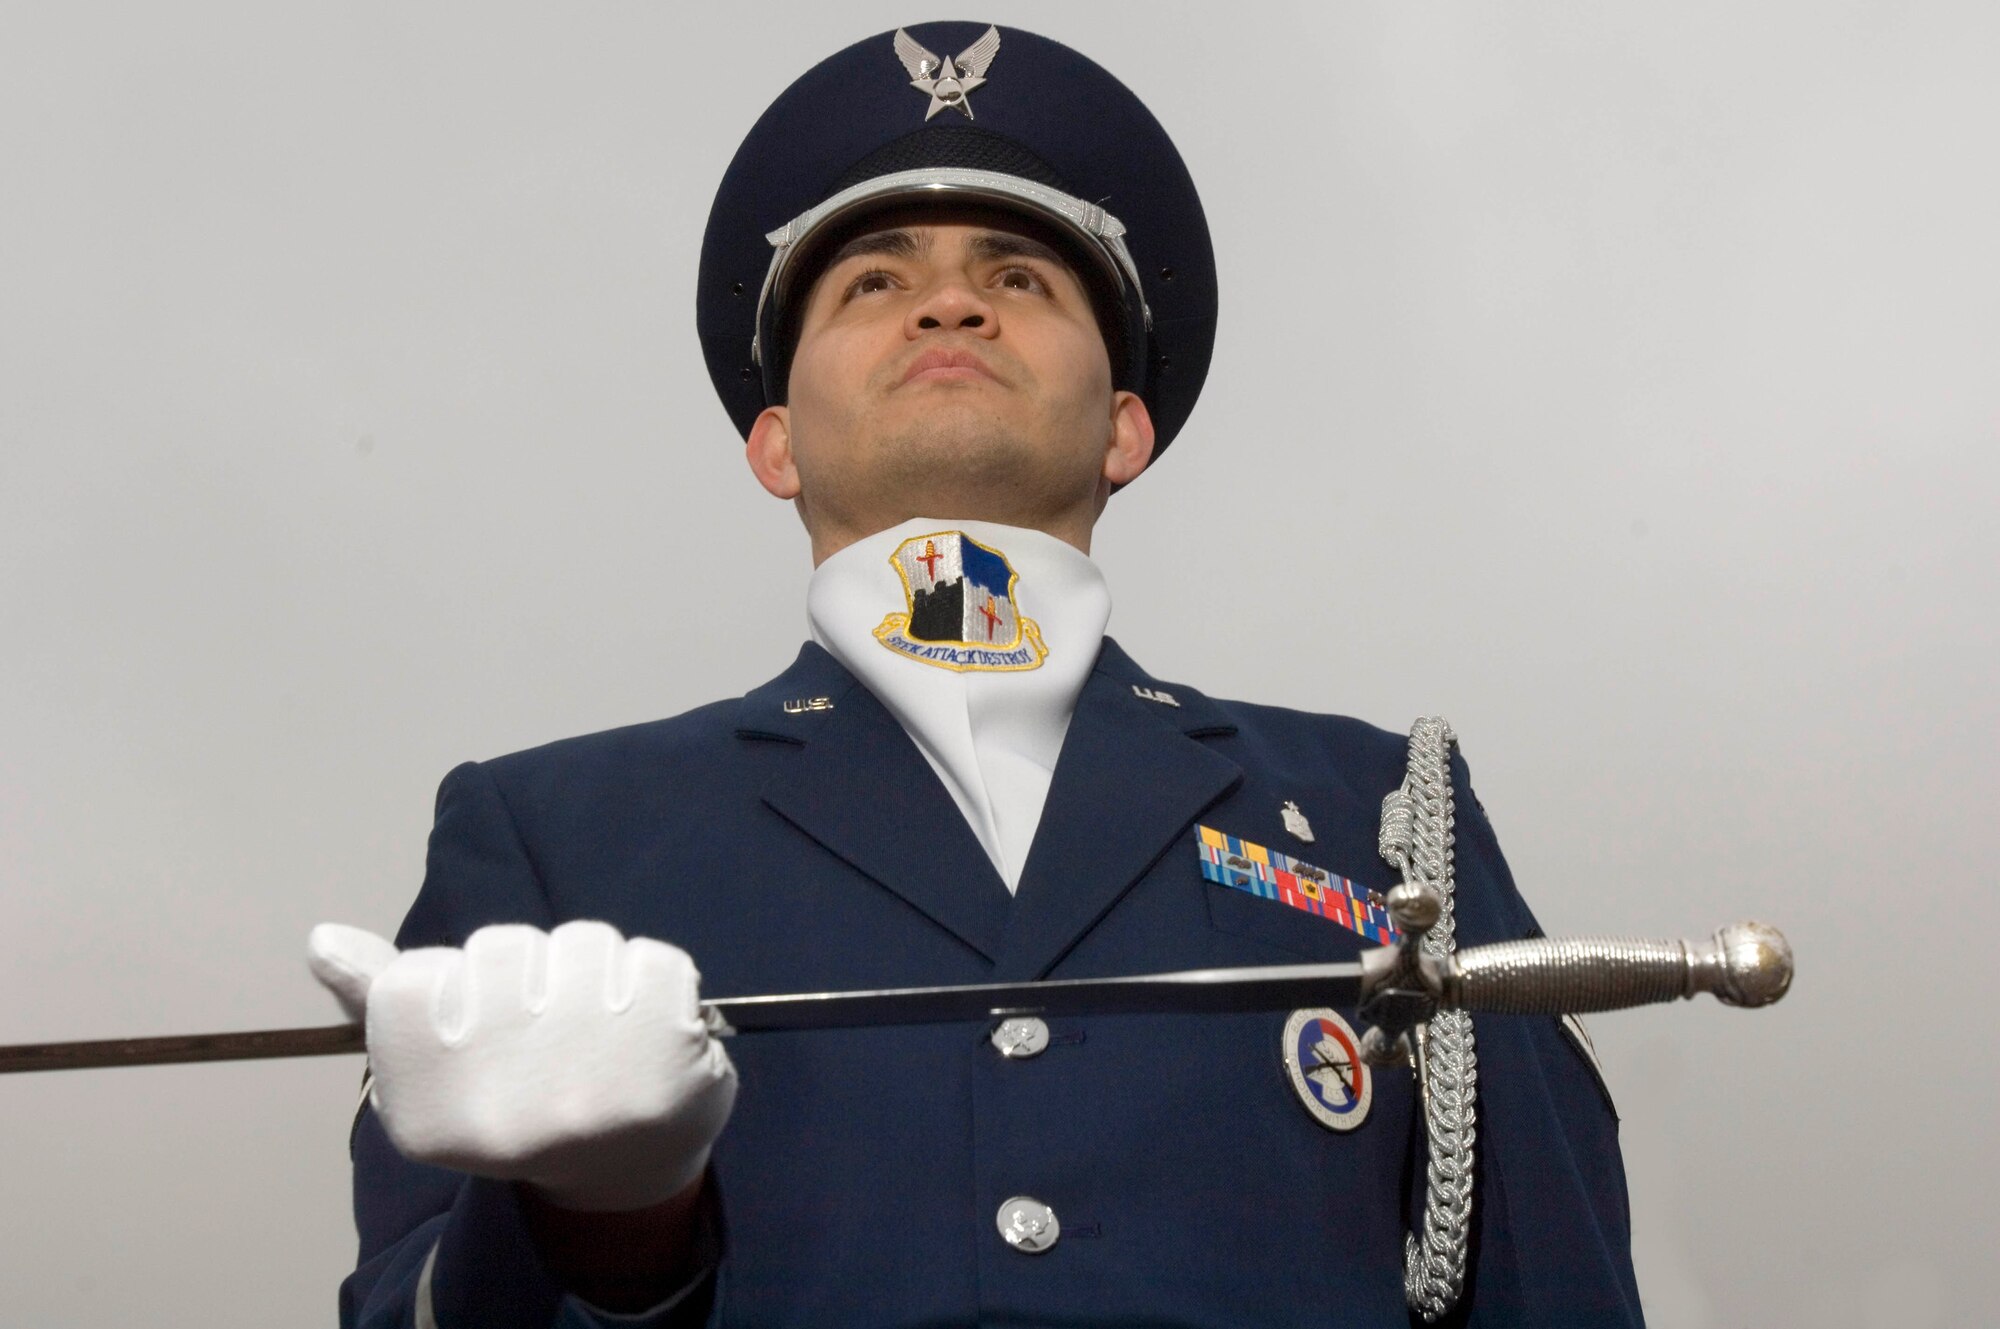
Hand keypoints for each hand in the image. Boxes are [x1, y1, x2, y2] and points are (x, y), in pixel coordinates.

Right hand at [308, 919, 736, 1212]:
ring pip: (584, 942)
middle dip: (533, 970)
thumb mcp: (442, 1065)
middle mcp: (505, 1105)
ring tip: (604, 1030)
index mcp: (431, 1112)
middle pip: (504, 948)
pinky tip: (652, 1032)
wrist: (629, 1169)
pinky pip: (657, 958)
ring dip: (599, 970)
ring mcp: (591, 1081)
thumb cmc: (523, 1102)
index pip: (415, 977)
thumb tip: (321, 939)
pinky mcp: (667, 1056)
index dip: (459, 983)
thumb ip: (382, 1000)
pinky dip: (660, 980)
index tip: (487, 1029)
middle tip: (554, 1031)